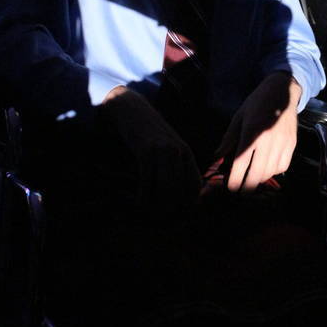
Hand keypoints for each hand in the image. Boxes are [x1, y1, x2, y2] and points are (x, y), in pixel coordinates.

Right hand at [100, 86, 201, 207]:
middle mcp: (177, 151)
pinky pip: (147, 182)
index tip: (178, 213)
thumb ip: (178, 167)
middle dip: (172, 208)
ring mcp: (161, 150)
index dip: (189, 203)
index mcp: (186, 152)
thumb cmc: (150, 133)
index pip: (195, 185)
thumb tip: (186, 197)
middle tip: (161, 217)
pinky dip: (143, 197)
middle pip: (181, 190)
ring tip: (150, 212)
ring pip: (166, 188)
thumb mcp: (169, 147)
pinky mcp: (144, 151)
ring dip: (158, 206)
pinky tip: (139, 201)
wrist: (132, 110)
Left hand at [214, 71, 301, 191]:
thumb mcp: (239, 117)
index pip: (242, 162)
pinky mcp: (292, 144)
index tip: (231, 187)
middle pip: (258, 172)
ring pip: (271, 171)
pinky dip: (274, 171)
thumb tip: (217, 157)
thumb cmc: (257, 103)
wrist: (282, 91)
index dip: (235, 178)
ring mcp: (283, 142)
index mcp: (252, 131)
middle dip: (248, 185)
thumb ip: (229, 139)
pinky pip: (283, 166)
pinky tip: (267, 168)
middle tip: (241, 189)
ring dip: (260, 179)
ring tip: (252, 179)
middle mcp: (268, 139)